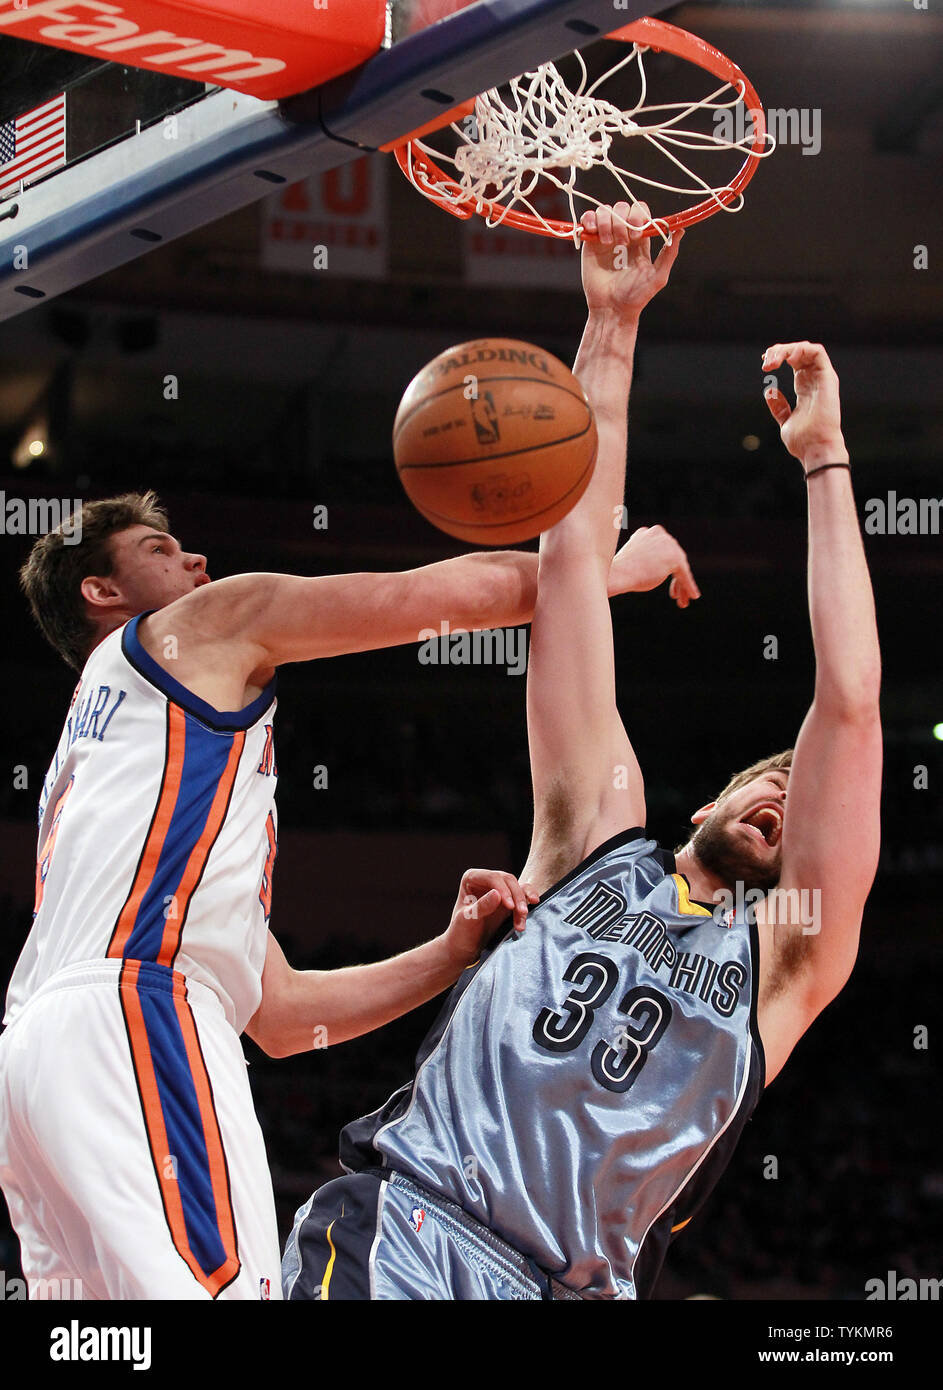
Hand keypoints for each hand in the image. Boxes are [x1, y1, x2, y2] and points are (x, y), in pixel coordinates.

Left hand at [442, 868, 538, 967]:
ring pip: (518, 888)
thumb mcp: (467, 920)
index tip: (510, 906)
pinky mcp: (509, 899)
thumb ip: (482, 906)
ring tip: (524, 916)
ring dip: (523, 902)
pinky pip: (523, 895)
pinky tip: (532, 908)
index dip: (503, 889)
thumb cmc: (461, 932)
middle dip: (517, 897)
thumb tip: (497, 893)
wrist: (466, 946)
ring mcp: (499, 889)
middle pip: (508, 881)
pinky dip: (528, 902)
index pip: (492, 877)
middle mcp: (486, 880)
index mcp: (472, 878)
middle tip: (521, 913)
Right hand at [580, 201, 682, 323]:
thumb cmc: (636, 297)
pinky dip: (590, 219)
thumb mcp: (658, 276)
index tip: (637, 236)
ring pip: (605, 210)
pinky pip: (588, 218)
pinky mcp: (590, 242)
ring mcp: (605, 237)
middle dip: (623, 221)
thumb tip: (680, 230)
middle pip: (622, 207)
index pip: (640, 211)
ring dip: (607, 222)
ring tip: (607, 242)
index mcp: (640, 239)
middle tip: (623, 242)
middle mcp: (623, 234)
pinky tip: (594, 233)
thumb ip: (669, 254)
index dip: (638, 216)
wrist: (611, 309)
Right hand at [609, 525, 700, 608]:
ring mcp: (669, 544)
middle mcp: (659, 533)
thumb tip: (656, 567)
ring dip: (681, 585)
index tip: (662, 578)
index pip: (661, 550)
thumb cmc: (620, 572)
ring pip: (680, 567)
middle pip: (673, 557)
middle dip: (674, 577)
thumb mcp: (633, 561)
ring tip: (682, 601)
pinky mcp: (676, 558)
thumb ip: (646, 560)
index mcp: (646, 532)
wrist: (619, 573)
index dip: (663, 566)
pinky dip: (688, 586)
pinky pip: (684, 574)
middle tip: (674, 595)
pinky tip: (692, 595)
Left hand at [762, 341, 846, 470]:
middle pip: (798, 352)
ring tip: (774, 361)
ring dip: (788, 349)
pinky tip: (788, 359)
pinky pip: (817, 353)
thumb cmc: (803, 440)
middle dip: (779, 351)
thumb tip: (770, 392)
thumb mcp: (785, 421)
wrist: (814, 447)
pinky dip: (801, 350)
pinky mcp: (828, 378)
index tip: (764, 363)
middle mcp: (814, 380)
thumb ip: (779, 407)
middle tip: (766, 363)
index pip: (794, 361)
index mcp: (805, 387)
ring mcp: (822, 378)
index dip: (779, 356)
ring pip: (807, 349)